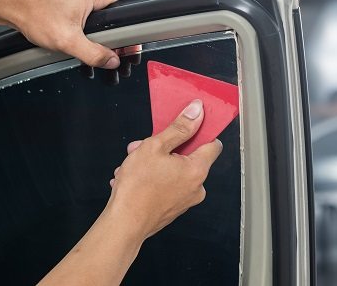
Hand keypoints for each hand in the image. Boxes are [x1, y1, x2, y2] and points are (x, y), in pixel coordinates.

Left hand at [11, 0, 120, 68]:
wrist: (12, 7)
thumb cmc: (35, 14)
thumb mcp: (68, 41)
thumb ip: (94, 54)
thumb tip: (112, 62)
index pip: (125, 17)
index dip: (127, 39)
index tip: (125, 54)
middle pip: (115, 22)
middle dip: (111, 43)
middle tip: (106, 59)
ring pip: (102, 24)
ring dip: (98, 42)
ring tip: (88, 53)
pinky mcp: (75, 3)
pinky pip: (91, 22)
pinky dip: (88, 37)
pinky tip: (80, 47)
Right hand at [108, 99, 222, 238]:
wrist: (124, 224)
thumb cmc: (137, 188)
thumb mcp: (155, 146)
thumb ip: (179, 127)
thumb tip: (196, 112)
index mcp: (197, 170)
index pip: (213, 144)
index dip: (200, 132)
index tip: (187, 126)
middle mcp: (196, 187)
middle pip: (188, 157)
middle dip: (165, 148)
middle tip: (144, 147)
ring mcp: (185, 200)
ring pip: (173, 170)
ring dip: (154, 163)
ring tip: (132, 165)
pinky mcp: (173, 208)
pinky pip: (167, 185)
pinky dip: (153, 178)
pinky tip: (134, 178)